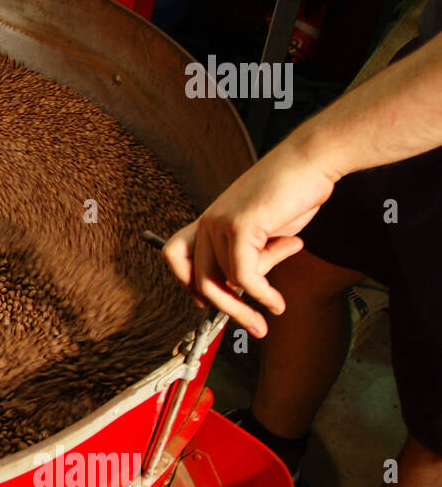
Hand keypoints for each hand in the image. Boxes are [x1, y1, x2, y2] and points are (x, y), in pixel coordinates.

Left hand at [161, 145, 337, 336]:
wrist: (312, 161)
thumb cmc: (293, 192)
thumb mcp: (267, 233)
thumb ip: (253, 257)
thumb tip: (246, 288)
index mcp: (209, 220)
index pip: (175, 255)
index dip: (187, 283)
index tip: (206, 304)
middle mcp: (207, 221)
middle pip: (198, 279)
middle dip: (226, 309)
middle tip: (253, 326)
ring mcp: (219, 223)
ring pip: (223, 282)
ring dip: (251, 304)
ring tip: (275, 309)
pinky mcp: (239, 227)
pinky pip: (244, 276)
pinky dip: (262, 295)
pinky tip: (277, 303)